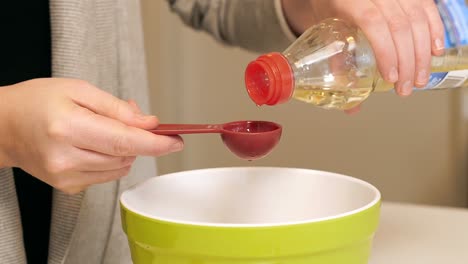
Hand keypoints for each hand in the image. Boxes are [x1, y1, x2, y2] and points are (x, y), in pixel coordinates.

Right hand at [0, 78, 182, 193]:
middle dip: (140, 140)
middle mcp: (66, 157)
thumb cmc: (37, 102)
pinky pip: (107, 175)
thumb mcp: (79, 90)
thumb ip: (117, 109)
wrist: (5, 127)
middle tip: (134, 121)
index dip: (156, 143)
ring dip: (125, 150)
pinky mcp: (68, 186)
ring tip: (103, 130)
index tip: (177, 141)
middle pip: (126, 155)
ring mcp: (66, 176)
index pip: (125, 141)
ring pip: (120, 167)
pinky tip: (94, 145)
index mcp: (68, 127)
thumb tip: (149, 123)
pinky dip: (111, 160)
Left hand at [281, 0, 444, 110]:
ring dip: (422, 54)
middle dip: (407, 63)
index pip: (372, 24)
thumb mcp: (327, 32)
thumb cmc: (329, 8)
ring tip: (419, 79)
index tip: (391, 78)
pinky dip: (434, 31)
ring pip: (416, 20)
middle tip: (406, 88)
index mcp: (351, 1)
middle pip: (399, 27)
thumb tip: (351, 107)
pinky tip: (434, 52)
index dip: (386, 52)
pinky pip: (427, 8)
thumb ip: (338, 63)